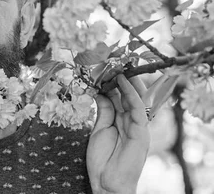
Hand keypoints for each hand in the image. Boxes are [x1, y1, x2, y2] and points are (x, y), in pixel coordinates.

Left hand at [87, 75, 149, 193]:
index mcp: (123, 121)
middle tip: (112, 59)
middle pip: (129, 94)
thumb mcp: (99, 129)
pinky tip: (122, 80)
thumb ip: (104, 111)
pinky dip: (131, 93)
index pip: (121, 96)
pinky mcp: (141, 132)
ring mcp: (138, 126)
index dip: (114, 81)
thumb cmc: (103, 160)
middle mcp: (133, 121)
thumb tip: (100, 92)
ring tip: (117, 64)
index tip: (104, 66)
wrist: (107, 182)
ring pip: (136, 97)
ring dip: (127, 79)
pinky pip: (138, 108)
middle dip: (122, 76)